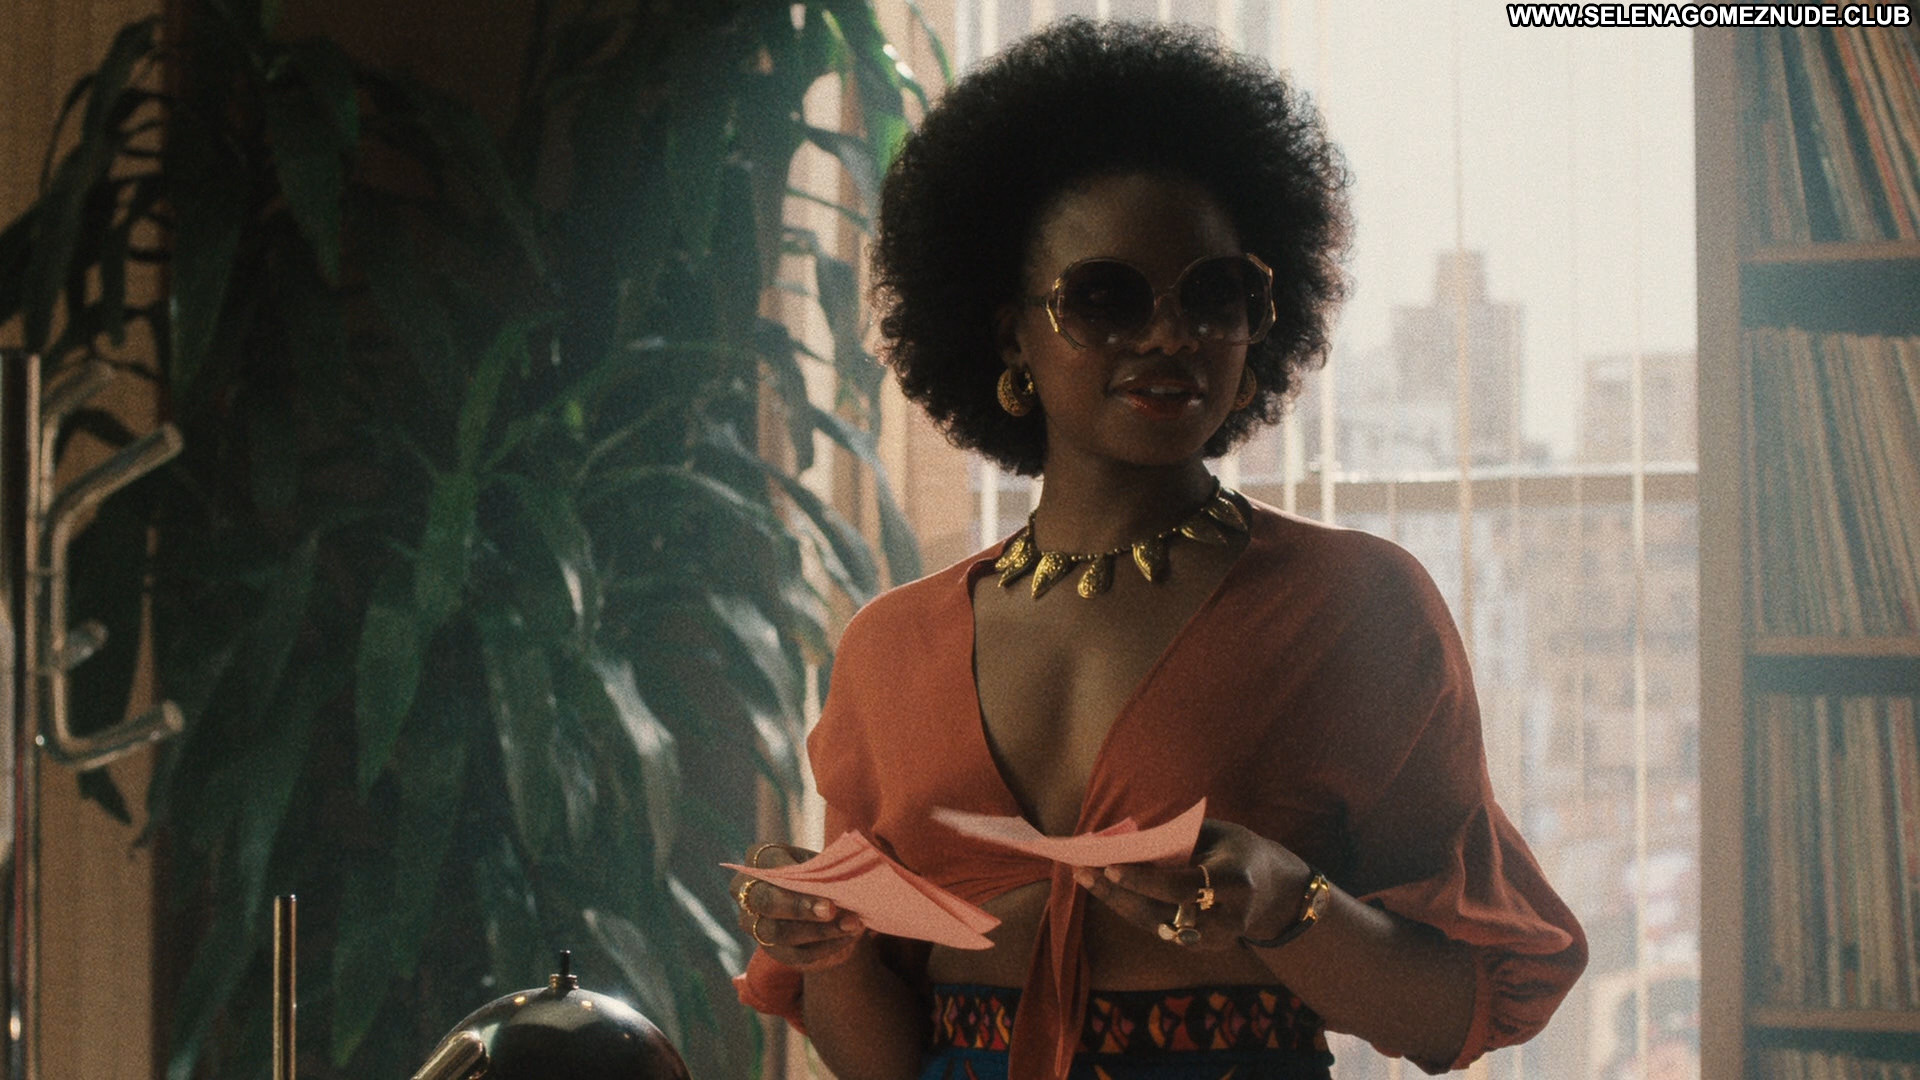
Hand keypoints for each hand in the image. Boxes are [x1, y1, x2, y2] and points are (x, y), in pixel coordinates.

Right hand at [730, 843, 867, 969]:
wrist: (823, 903)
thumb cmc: (821, 873)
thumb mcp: (823, 864)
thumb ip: (827, 872)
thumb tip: (843, 885)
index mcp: (759, 858)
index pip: (768, 866)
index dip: (793, 877)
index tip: (820, 886)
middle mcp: (747, 892)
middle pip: (765, 902)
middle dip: (799, 907)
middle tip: (831, 910)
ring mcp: (755, 924)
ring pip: (777, 933)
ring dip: (818, 930)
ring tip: (851, 924)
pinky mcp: (773, 951)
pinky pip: (795, 954)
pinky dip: (826, 946)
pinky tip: (848, 937)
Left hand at [1072, 817, 1308, 951]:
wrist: (1275, 892)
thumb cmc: (1240, 851)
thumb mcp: (1219, 834)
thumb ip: (1178, 838)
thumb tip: (1127, 838)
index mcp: (1235, 883)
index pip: (1182, 887)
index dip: (1145, 880)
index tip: (1112, 867)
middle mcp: (1226, 919)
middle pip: (1162, 912)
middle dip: (1119, 894)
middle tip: (1083, 871)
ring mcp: (1214, 940)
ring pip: (1155, 925)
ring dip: (1117, 902)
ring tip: (1085, 878)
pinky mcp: (1202, 948)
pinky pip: (1159, 928)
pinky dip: (1131, 909)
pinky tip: (1107, 890)